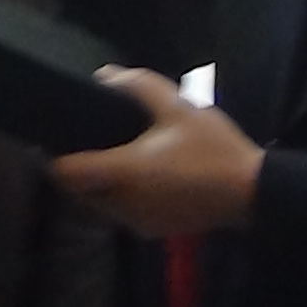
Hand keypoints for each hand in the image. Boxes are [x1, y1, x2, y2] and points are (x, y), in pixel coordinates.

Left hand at [50, 68, 263, 237]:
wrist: (252, 192)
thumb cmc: (213, 148)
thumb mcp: (178, 107)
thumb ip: (138, 87)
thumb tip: (104, 75)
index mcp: (124, 173)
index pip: (67, 173)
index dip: (54, 155)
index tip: (54, 136)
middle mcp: (123, 204)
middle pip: (80, 190)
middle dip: (78, 167)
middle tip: (86, 138)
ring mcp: (137, 222)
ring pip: (100, 203)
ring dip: (99, 183)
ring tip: (113, 152)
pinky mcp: (152, 230)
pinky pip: (122, 211)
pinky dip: (120, 194)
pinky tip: (139, 173)